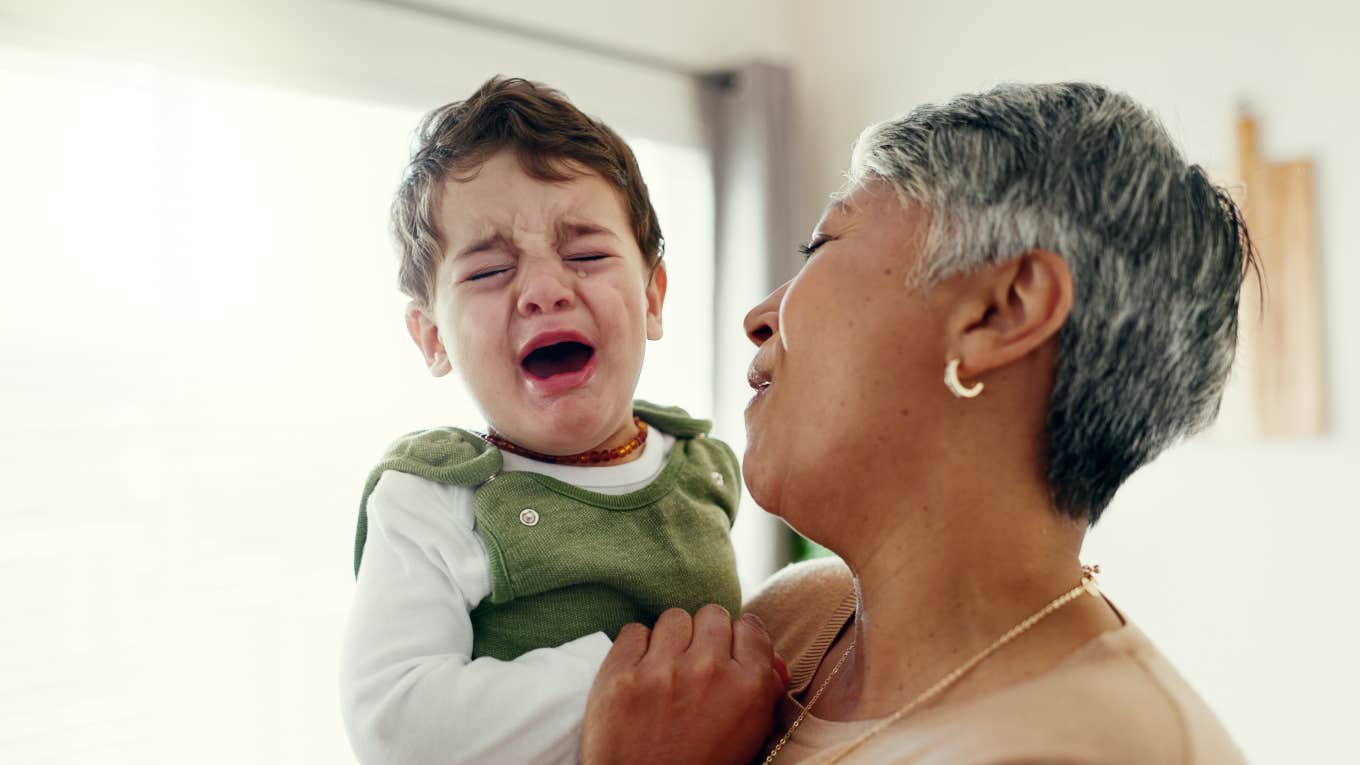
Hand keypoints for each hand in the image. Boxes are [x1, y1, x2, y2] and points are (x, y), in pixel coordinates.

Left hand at [580, 605, 786, 764]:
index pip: (751, 626)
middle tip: (696, 659)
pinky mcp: (621, 673)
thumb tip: (770, 661)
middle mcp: (709, 670)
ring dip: (672, 638)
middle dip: (706, 634)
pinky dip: (637, 647)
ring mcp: (662, 670)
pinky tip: (639, 672)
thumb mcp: (749, 737)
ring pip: (674, 618)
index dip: (738, 639)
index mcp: (749, 687)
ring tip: (665, 667)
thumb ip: (763, 691)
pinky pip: (634, 631)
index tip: (728, 650)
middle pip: (712, 615)